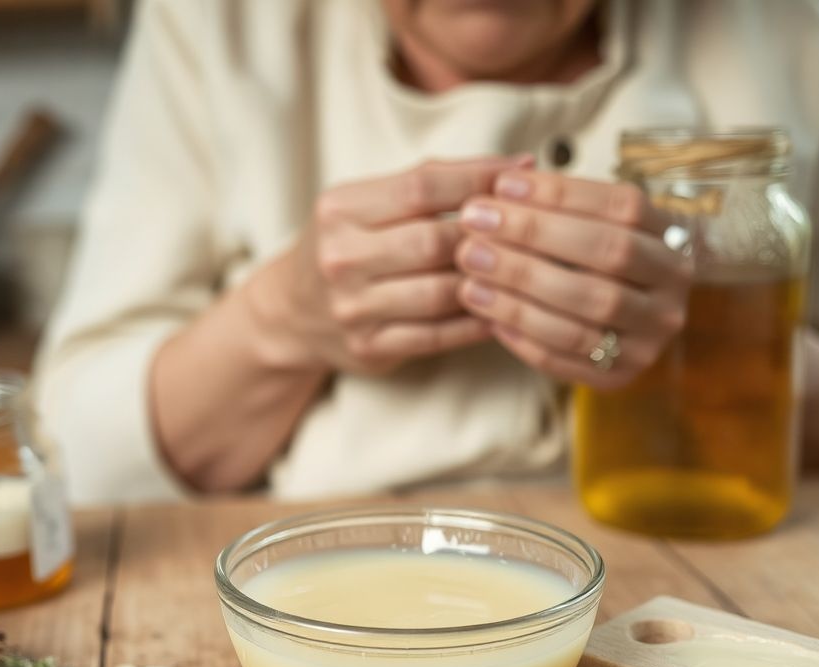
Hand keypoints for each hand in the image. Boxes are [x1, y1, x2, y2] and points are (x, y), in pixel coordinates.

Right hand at [248, 156, 532, 374]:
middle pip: (434, 240)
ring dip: (486, 281)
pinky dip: (476, 322)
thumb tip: (516, 166)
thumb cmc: (346, 247)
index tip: (521, 172)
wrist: (292, 313)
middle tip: (526, 230)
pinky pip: (438, 335)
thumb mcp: (365, 204)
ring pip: (440, 292)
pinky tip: (500, 308)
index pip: (422, 185)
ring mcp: (353, 307)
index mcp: (340, 209)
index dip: (478, 177)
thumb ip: (427, 185)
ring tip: (520, 269)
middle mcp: (340, 257)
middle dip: (486, 235)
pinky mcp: (369, 347)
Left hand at [454, 170, 692, 387]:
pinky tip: (488, 316)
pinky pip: (569, 357)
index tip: (502, 186)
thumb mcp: (593, 224)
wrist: (629, 323)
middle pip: (608, 253)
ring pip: (589, 309)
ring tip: (470, 272)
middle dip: (535, 237)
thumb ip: (557, 207)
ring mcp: (652, 335)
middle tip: (475, 227)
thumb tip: (500, 189)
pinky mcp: (622, 376)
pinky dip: (524, 335)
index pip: (620, 205)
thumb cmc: (596, 259)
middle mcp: (673, 285)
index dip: (560, 194)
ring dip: (522, 289)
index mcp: (672, 235)